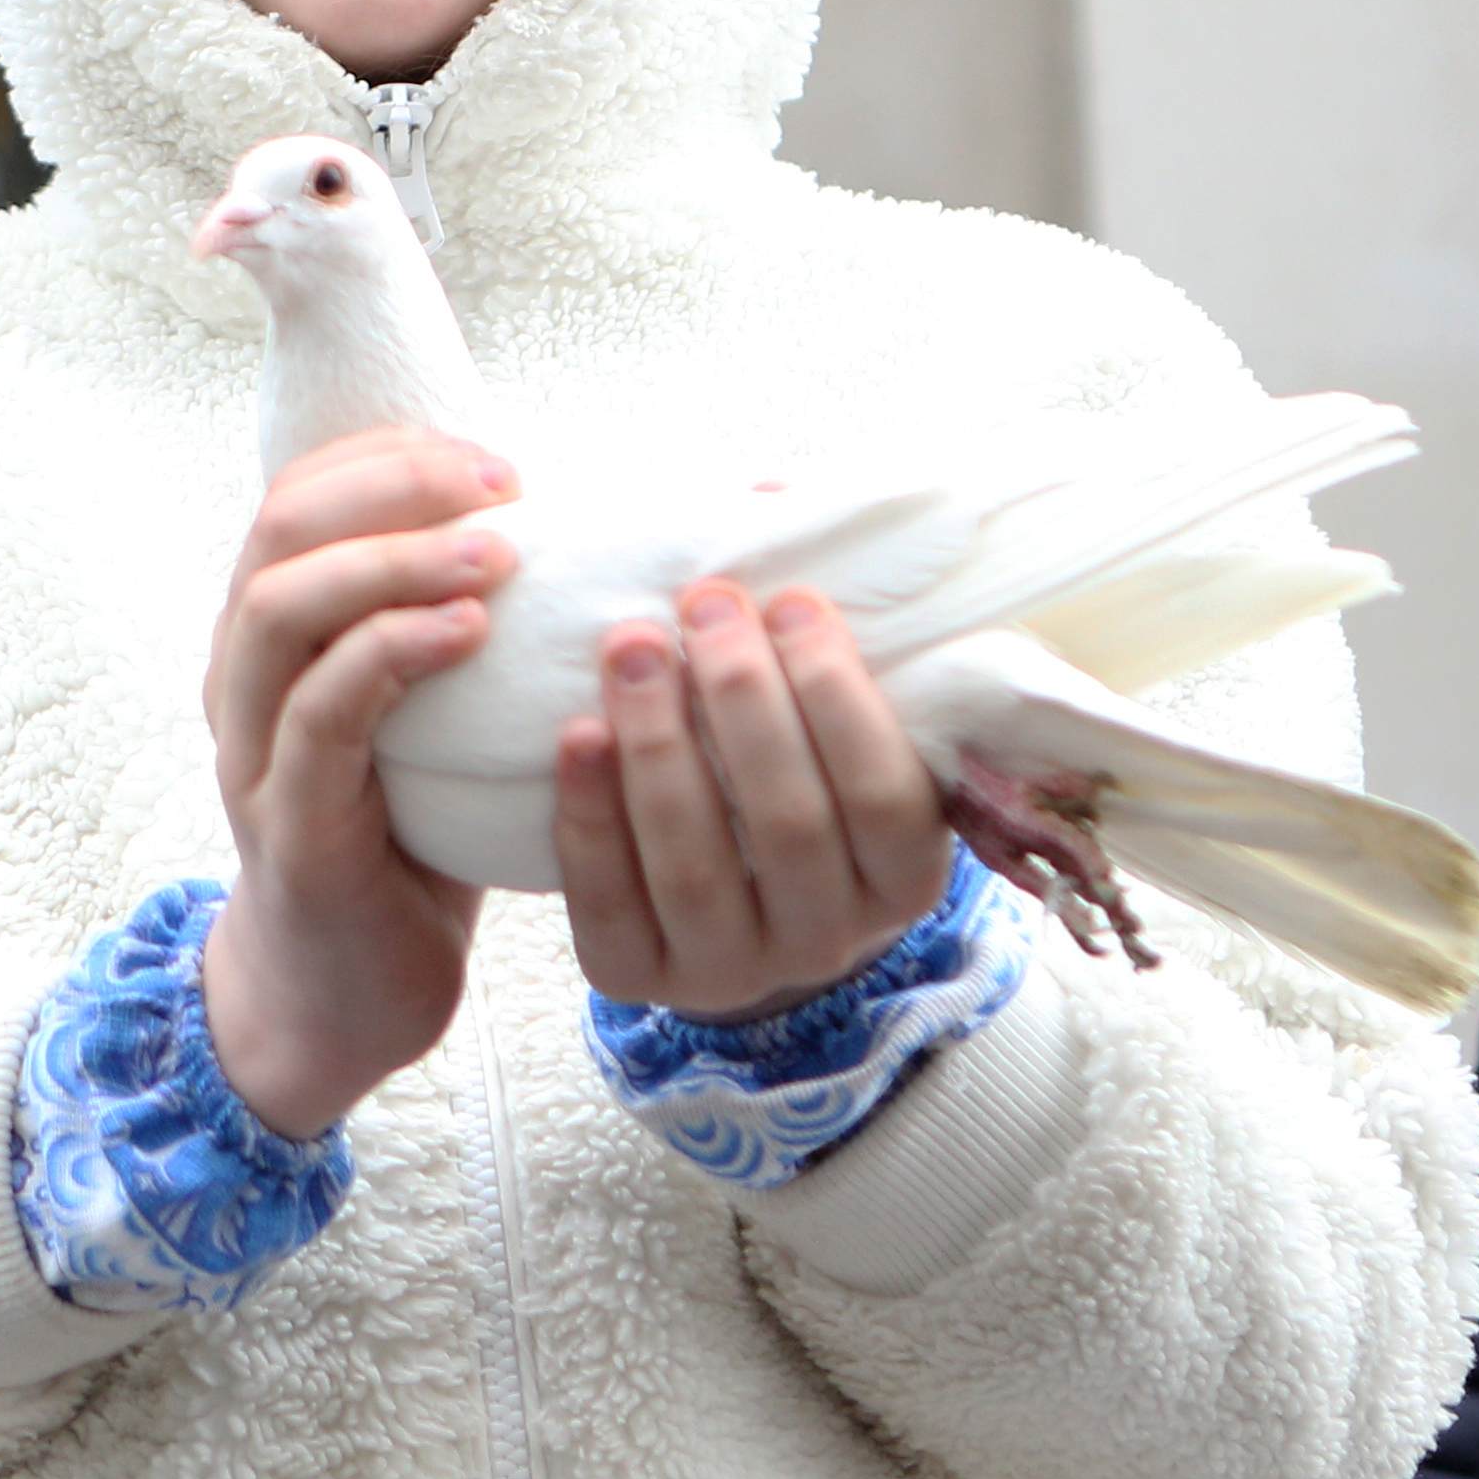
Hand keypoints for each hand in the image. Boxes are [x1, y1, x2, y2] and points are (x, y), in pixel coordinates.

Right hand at [201, 426, 516, 1141]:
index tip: (495, 458)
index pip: (302, 494)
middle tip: (504, 486)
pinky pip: (319, 719)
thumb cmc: (405, 841)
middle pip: (281, 528)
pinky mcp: (287, 826)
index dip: (391, 455)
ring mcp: (253, 751)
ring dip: (392, 561)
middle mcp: (244, 676)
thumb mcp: (429, 714)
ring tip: (496, 553)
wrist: (341, 998)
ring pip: (282, 610)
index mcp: (274, 635)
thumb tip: (590, 543)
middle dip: (394, 485)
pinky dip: (391, 655)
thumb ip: (460, 630)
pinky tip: (468, 635)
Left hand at [552, 585, 952, 1022]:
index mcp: (901, 876)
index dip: (838, 695)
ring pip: (697, 866)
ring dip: (659, 745)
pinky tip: (577, 735)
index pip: (882, 794)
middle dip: (742, 700)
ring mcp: (732, 971)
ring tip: (631, 644)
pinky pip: (611, 905)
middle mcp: (828, 939)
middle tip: (705, 603)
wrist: (727, 897)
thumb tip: (773, 498)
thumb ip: (819, 631)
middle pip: (789, 823)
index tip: (792, 599)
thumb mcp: (830, 715)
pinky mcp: (639, 980)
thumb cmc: (787, 765)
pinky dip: (592, 818)